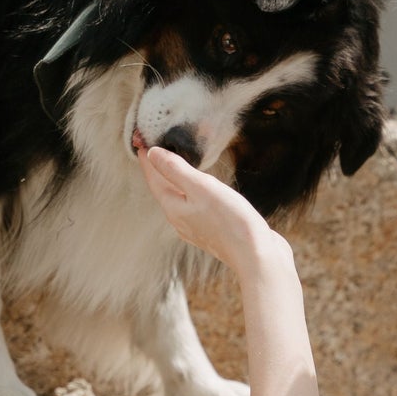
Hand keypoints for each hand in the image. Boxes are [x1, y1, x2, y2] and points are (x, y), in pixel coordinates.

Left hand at [136, 143, 275, 271]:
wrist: (256, 256)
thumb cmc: (231, 220)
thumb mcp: (201, 187)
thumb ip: (176, 170)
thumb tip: (152, 154)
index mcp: (173, 208)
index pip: (154, 178)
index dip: (147, 159)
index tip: (140, 140)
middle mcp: (180, 220)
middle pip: (164, 189)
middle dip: (158, 169)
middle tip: (154, 148)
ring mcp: (196, 228)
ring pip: (179, 199)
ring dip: (175, 181)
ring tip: (175, 166)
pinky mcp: (213, 231)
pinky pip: (194, 207)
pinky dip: (192, 193)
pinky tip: (201, 191)